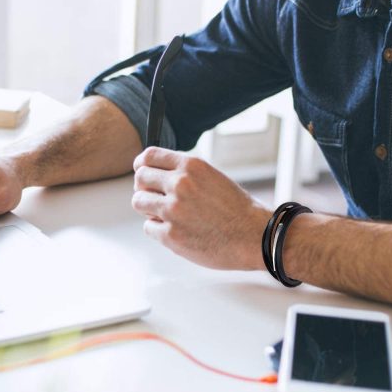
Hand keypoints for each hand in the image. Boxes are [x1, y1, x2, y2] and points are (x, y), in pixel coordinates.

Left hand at [132, 147, 270, 269]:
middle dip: (144, 187)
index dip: (142, 164)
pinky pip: (148, 227)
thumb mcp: (212, 177)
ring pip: (139, 202)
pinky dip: (158, 229)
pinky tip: (176, 230)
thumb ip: (185, 173)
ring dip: (148, 208)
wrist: (253, 236)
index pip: (150, 156)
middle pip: (140, 178)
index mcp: (191, 166)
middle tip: (153, 196)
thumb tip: (157, 173)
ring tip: (166, 214)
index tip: (141, 170)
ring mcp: (173, 210)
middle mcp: (179, 184)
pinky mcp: (170, 235)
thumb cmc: (237, 210)